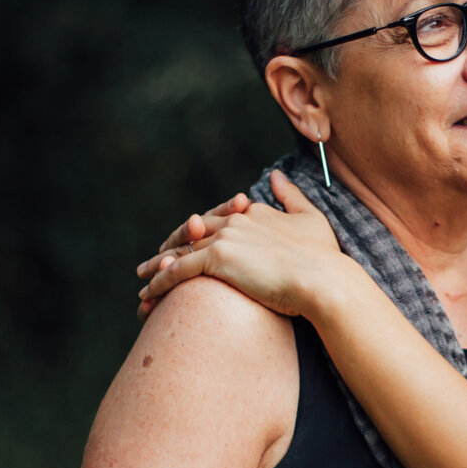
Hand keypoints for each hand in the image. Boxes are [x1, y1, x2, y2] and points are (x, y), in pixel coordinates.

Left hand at [136, 171, 349, 319]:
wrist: (323, 278)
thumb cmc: (324, 256)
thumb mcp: (310, 219)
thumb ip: (290, 196)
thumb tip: (275, 175)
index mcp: (253, 213)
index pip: (217, 220)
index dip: (199, 231)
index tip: (188, 241)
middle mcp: (234, 221)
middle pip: (193, 232)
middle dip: (172, 245)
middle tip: (153, 259)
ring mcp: (224, 239)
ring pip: (181, 251)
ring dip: (158, 265)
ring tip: (143, 277)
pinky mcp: (217, 259)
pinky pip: (179, 270)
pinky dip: (161, 280)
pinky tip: (148, 292)